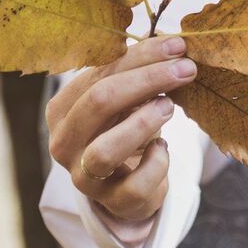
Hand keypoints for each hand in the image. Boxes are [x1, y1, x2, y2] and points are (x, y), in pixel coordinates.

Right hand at [45, 35, 196, 220]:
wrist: (128, 181)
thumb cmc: (125, 125)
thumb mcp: (125, 96)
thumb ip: (138, 70)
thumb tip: (173, 45)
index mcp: (62, 108)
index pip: (99, 72)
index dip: (141, 56)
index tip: (178, 46)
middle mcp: (63, 142)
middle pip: (99, 102)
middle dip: (147, 80)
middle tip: (185, 70)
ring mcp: (84, 177)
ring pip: (105, 150)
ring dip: (142, 123)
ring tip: (169, 106)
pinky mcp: (112, 202)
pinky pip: (136, 185)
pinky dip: (157, 163)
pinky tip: (163, 147)